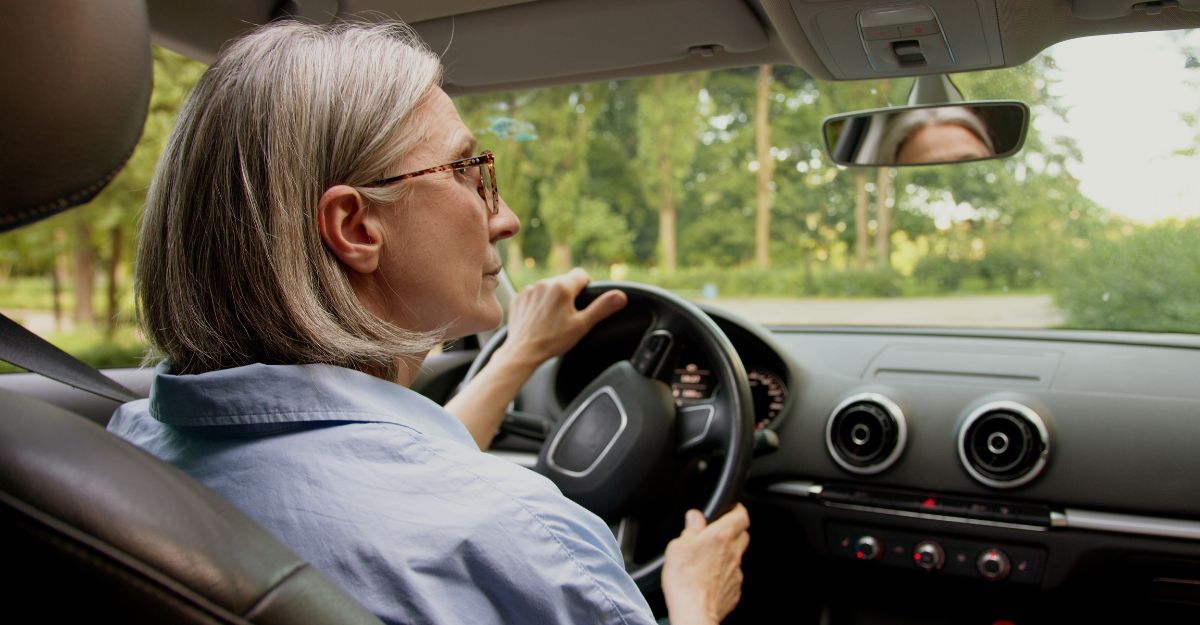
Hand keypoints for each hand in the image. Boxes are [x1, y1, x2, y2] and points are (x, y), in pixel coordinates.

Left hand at [493, 268, 627, 371]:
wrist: (523, 352)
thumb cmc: (552, 340)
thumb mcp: (582, 325)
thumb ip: (602, 308)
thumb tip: (621, 296)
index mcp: (562, 287)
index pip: (581, 274)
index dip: (586, 287)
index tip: (583, 303)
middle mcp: (544, 284)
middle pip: (564, 281)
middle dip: (569, 295)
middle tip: (568, 316)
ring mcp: (529, 290)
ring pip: (548, 288)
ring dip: (552, 299)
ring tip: (552, 320)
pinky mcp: (518, 298)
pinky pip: (533, 295)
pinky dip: (537, 304)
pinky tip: (539, 320)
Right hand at [662, 504, 749, 624]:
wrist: (694, 612)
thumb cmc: (685, 581)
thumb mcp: (677, 547)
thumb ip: (690, 529)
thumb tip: (694, 517)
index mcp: (720, 537)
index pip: (741, 515)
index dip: (737, 509)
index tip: (731, 509)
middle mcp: (733, 553)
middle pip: (743, 534)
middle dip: (734, 530)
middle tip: (718, 532)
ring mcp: (736, 572)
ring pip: (738, 556)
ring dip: (727, 553)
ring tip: (708, 559)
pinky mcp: (734, 590)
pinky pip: (733, 576)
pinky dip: (724, 573)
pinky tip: (709, 577)